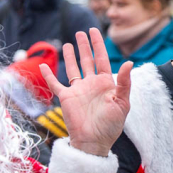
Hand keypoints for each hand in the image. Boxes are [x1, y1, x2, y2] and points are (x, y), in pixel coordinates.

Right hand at [40, 28, 131, 156]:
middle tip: (81, 32)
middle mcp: (91, 84)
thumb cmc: (111, 125)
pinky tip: (43, 66)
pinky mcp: (66, 98)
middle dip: (85, 46)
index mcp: (105, 83)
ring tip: (69, 44)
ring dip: (71, 56)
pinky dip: (48, 75)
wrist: (94, 142)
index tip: (94, 31)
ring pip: (73, 68)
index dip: (98, 44)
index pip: (101, 59)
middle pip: (87, 60)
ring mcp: (78, 90)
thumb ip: (125, 82)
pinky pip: (55, 84)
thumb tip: (129, 62)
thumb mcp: (122, 103)